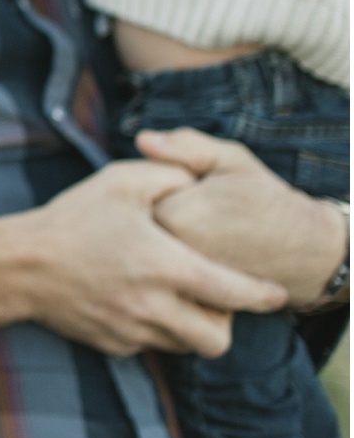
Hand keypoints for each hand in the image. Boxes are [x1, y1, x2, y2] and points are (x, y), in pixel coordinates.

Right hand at [0, 158, 286, 356]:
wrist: (18, 264)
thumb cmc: (71, 218)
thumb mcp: (118, 181)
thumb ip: (167, 175)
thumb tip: (195, 182)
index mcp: (166, 267)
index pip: (235, 294)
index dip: (262, 296)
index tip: (274, 294)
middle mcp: (155, 307)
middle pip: (218, 340)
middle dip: (225, 322)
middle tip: (210, 296)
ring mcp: (133, 331)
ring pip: (186, 347)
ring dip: (191, 327)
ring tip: (175, 298)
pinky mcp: (113, 344)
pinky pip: (149, 344)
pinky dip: (153, 328)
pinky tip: (134, 300)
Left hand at [136, 127, 348, 306]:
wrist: (304, 254)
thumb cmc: (265, 199)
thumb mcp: (231, 161)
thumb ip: (185, 148)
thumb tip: (143, 140)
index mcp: (172, 214)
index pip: (133, 191)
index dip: (161, 183)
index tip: (193, 188)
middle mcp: (168, 254)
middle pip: (133, 222)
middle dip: (155, 209)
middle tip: (199, 212)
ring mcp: (175, 281)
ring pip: (145, 246)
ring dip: (160, 236)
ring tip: (204, 232)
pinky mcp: (186, 297)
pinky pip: (160, 270)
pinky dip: (172, 259)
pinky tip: (200, 253)